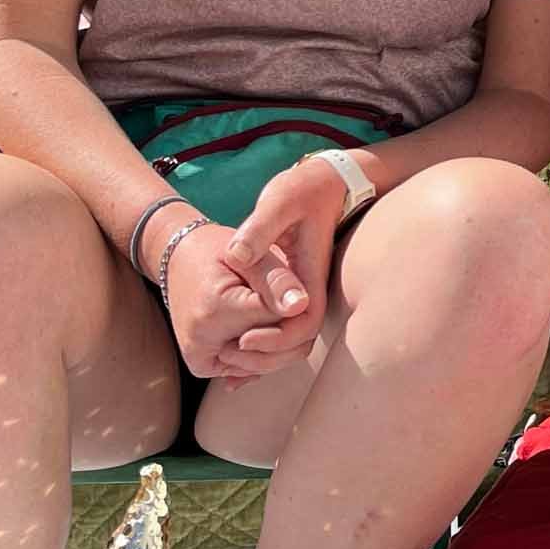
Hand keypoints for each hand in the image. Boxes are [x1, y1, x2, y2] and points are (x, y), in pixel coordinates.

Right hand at [161, 226, 293, 380]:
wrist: (181, 261)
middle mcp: (202, 341)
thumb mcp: (249, 257)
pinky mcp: (201, 365)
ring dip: (278, 341)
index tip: (294, 285)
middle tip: (284, 297)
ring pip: (265, 363)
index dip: (296, 303)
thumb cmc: (216, 253)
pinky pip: (247, 367)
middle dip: (291, 326)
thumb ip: (276, 281)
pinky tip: (262, 326)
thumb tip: (301, 306)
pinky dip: (260, 350)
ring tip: (271, 308)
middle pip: (275, 349)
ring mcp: (200, 357)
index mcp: (216, 310)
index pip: (280, 321)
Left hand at [213, 155, 346, 388]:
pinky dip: (261, 347)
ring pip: (290, 341)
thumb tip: (236, 257)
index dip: (274, 339)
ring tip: (226, 364)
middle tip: (227, 356)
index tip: (241, 337)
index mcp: (309, 275)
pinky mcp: (293, 291)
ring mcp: (303, 292)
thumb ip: (259, 231)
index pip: (302, 325)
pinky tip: (233, 356)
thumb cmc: (300, 191)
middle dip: (265, 358)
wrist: (324, 184)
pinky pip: (282, 329)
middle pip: (298, 343)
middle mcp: (310, 290)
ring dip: (261, 358)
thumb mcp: (278, 203)